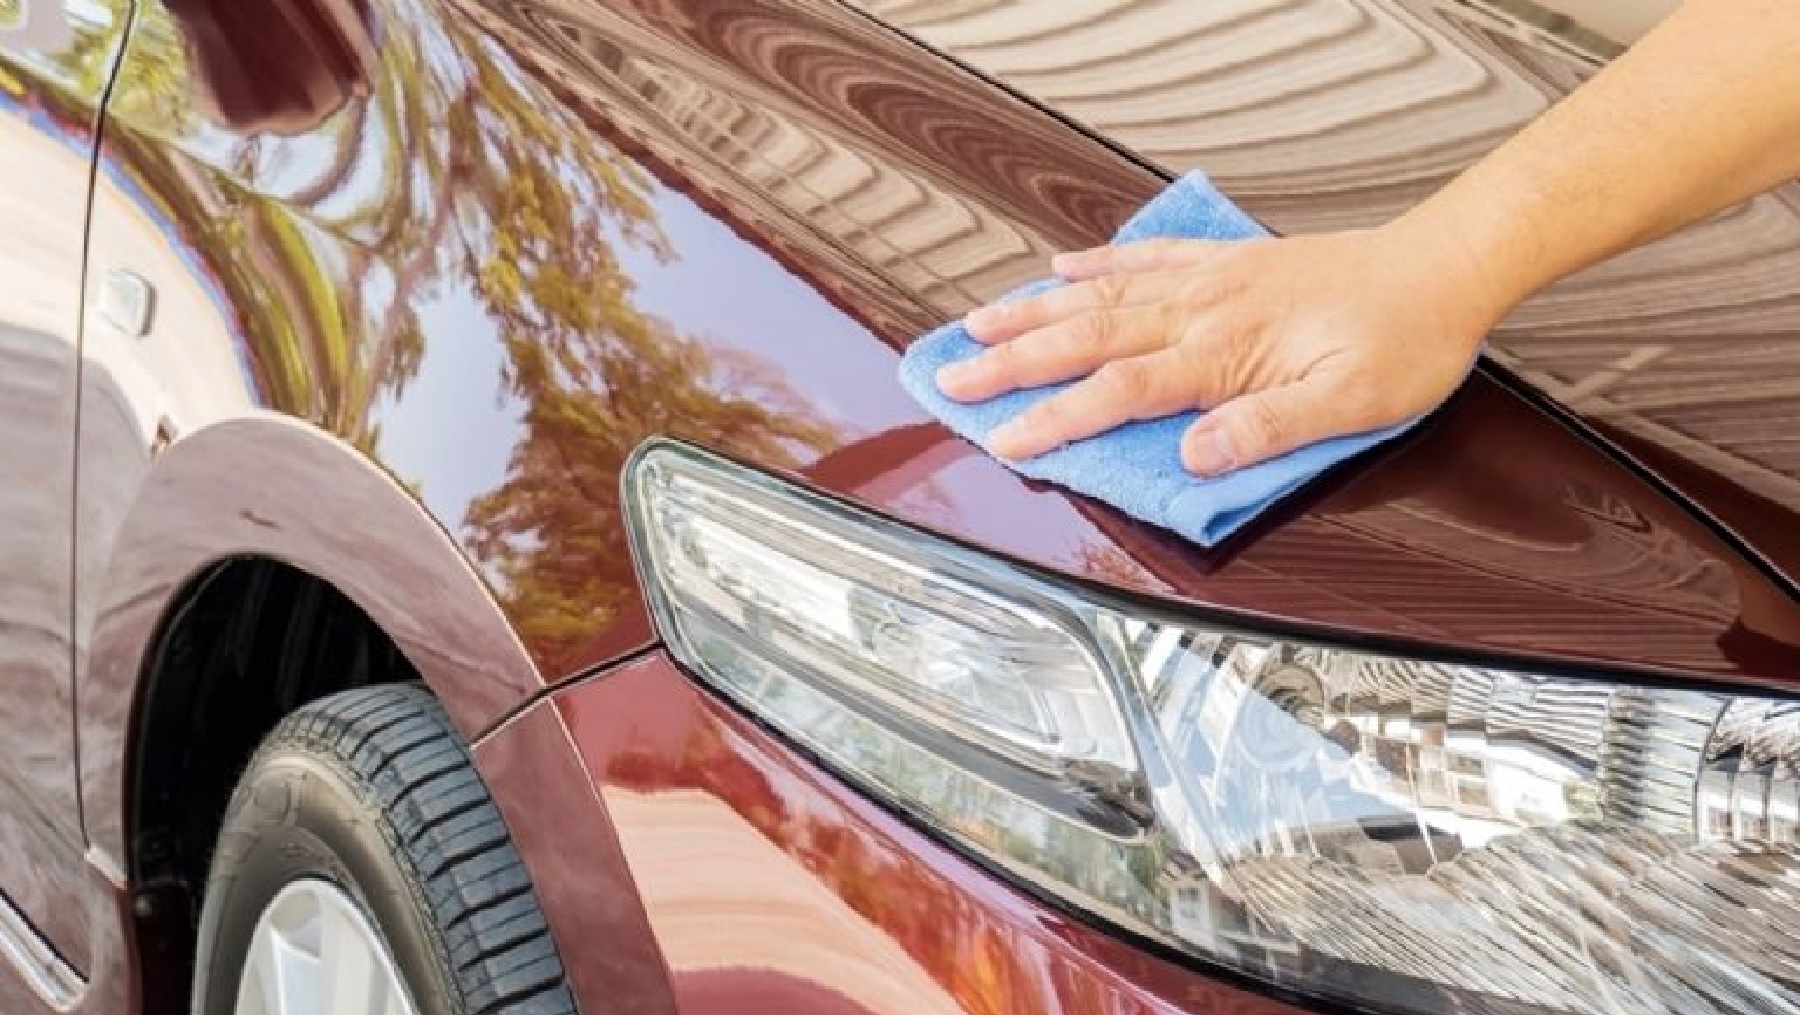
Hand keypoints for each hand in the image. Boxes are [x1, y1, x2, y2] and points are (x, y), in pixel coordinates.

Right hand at [935, 227, 1502, 475]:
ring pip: (1101, 295)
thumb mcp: (1350, 405)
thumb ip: (1268, 430)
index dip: (1056, 417)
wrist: (1442, 269)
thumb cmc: (1404, 341)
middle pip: (1087, 337)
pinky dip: (1097, 262)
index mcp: (1225, 352)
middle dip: (1012, 362)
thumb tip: (1194, 458)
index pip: (1119, 390)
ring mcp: (1209, 280)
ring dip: (1033, 312)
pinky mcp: (1226, 262)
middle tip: (950, 380)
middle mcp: (1203, 309)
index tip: (1005, 439)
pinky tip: (1059, 269)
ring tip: (974, 327)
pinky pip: (1145, 256)